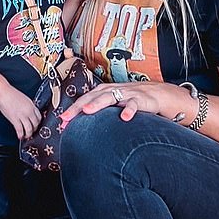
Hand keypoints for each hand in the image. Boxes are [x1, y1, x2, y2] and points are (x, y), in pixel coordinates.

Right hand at [0, 85, 41, 139]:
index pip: (39, 117)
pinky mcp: (15, 119)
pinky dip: (20, 135)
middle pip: (35, 124)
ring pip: (29, 129)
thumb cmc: (11, 94)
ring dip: (28, 134)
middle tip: (31, 132)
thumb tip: (29, 112)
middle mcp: (29, 111)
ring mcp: (22, 115)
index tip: (36, 125)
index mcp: (32, 105)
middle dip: (34, 130)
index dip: (38, 123)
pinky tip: (19, 136)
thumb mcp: (24, 99)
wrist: (3, 92)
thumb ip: (28, 106)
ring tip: (26, 136)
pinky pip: (20, 130)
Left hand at [60, 81, 188, 129]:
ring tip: (88, 111)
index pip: (84, 100)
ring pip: (109, 97)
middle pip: (92, 97)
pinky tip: (125, 117)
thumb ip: (98, 113)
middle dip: (78, 107)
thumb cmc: (130, 100)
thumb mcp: (112, 105)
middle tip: (67, 116)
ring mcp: (126, 94)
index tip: (62, 121)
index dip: (73, 110)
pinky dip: (129, 110)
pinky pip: (134, 104)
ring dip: (98, 104)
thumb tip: (80, 128)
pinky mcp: (140, 99)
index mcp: (103, 92)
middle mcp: (112, 91)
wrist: (156, 94)